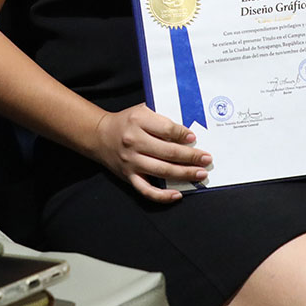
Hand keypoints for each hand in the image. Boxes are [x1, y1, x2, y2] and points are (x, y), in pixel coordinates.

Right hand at [92, 103, 211, 202]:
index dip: (183, 134)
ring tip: (200, 174)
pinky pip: (147, 190)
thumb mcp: (142, 110)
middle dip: (191, 156)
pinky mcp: (128, 177)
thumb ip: (162, 117)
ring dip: (184, 174)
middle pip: (168, 152)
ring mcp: (131, 161)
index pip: (167, 129)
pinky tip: (177, 194)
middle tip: (206, 159)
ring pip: (162, 171)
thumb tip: (187, 131)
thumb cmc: (126, 122)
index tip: (194, 138)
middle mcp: (134, 141)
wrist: (99, 135)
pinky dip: (163, 196)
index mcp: (138, 121)